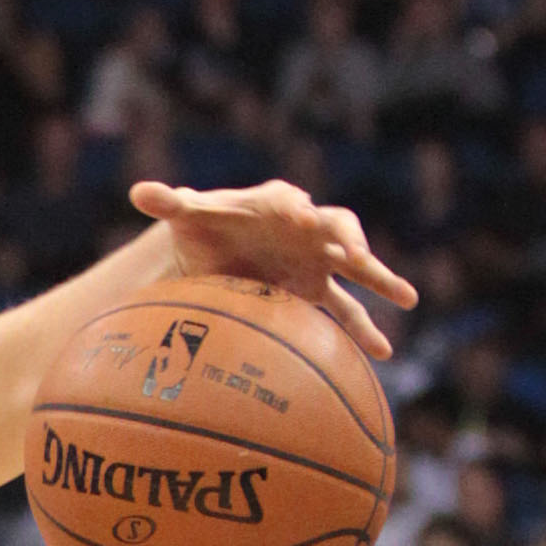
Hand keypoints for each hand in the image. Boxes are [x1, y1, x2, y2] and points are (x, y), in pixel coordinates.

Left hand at [131, 180, 416, 358]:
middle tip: (362, 260)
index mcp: (279, 205)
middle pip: (340, 229)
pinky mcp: (315, 291)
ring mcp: (316, 261)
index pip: (296, 204)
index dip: (302, 212)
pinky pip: (345, 311)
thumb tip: (138, 191)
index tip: (306, 220)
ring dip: (380, 282)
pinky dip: (363, 329)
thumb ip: (169, 203)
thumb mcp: (186, 215)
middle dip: (353, 242)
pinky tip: (382, 353)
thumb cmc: (204, 226)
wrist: (213, 250)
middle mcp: (307, 229)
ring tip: (407, 299)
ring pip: (355, 272)